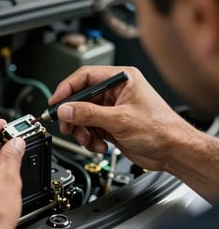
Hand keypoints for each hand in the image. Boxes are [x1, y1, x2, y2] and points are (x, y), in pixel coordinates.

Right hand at [49, 66, 197, 171]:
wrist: (173, 152)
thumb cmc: (161, 129)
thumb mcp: (120, 120)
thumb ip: (89, 114)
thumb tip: (65, 109)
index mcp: (121, 79)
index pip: (85, 77)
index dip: (67, 89)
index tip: (55, 102)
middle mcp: (115, 92)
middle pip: (81, 99)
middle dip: (73, 115)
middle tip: (67, 126)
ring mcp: (112, 109)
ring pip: (83, 116)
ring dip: (82, 131)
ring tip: (89, 140)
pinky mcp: (110, 125)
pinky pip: (90, 129)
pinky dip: (90, 139)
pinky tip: (100, 145)